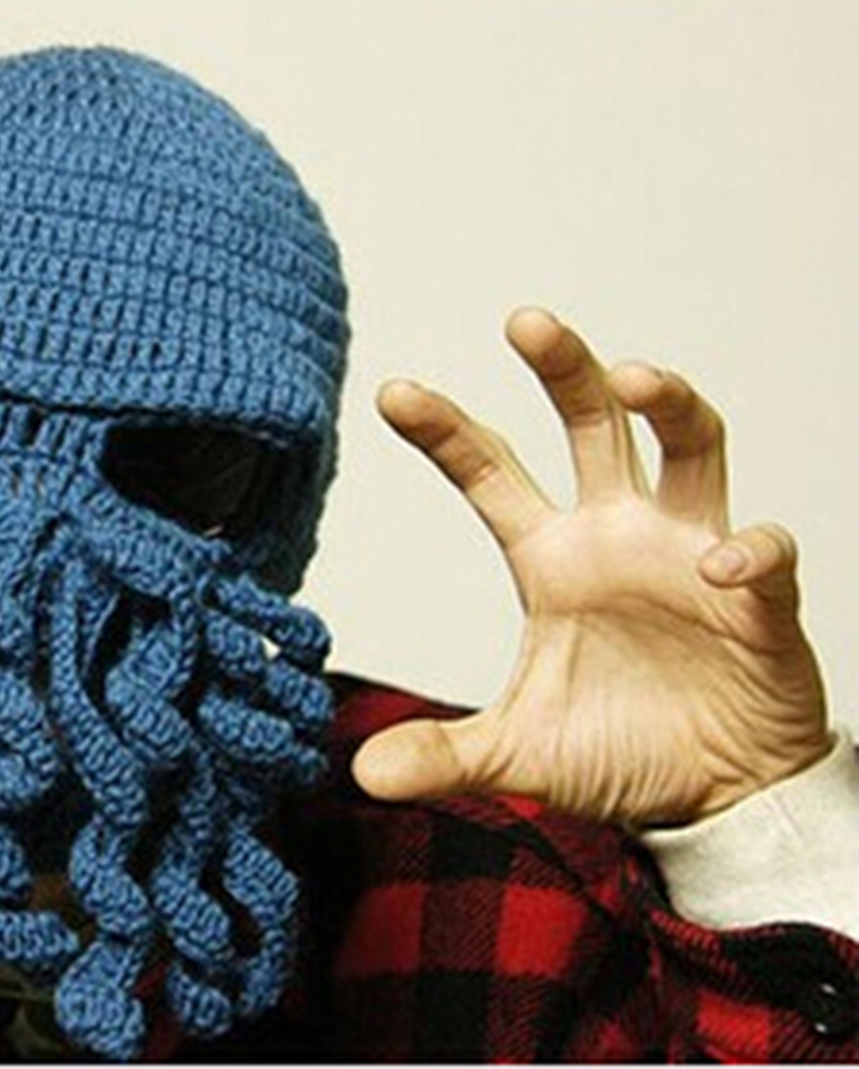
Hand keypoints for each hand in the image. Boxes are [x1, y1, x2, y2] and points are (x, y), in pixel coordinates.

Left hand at [352, 308, 829, 825]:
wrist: (715, 800)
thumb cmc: (620, 751)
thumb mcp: (517, 755)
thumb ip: (444, 754)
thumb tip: (358, 773)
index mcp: (553, 559)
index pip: (492, 474)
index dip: (446, 431)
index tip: (393, 390)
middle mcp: (620, 537)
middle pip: (594, 424)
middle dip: (564, 369)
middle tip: (525, 321)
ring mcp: (691, 557)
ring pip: (690, 448)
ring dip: (670, 405)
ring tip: (636, 377)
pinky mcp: (759, 603)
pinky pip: (763, 555)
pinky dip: (748, 554)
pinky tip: (721, 568)